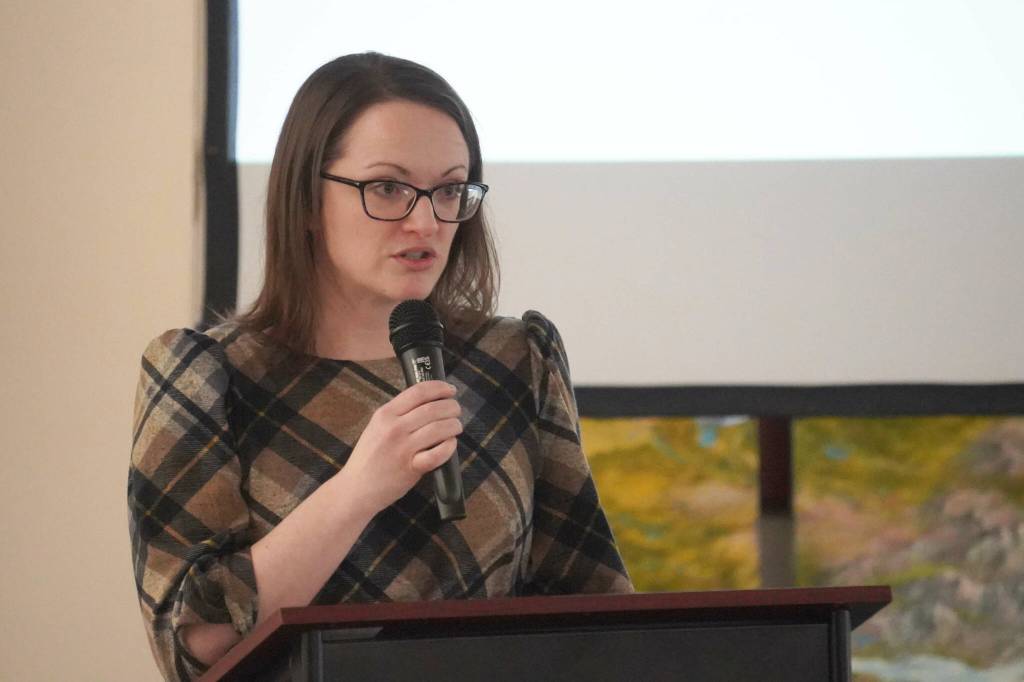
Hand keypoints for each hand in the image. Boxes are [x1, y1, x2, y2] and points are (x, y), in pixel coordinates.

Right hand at [338, 380, 461, 515]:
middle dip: (451, 407)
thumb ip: (398, 415)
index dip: (439, 388)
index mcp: (384, 414)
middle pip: (432, 408)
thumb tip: (428, 402)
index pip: (418, 391)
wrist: (355, 489)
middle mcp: (393, 428)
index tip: (450, 390)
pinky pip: (438, 453)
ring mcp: (402, 448)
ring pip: (438, 428)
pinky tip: (450, 444)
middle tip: (456, 410)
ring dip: (453, 425)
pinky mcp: (411, 468)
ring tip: (456, 427)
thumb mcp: (376, 427)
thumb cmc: (369, 458)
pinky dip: (449, 447)